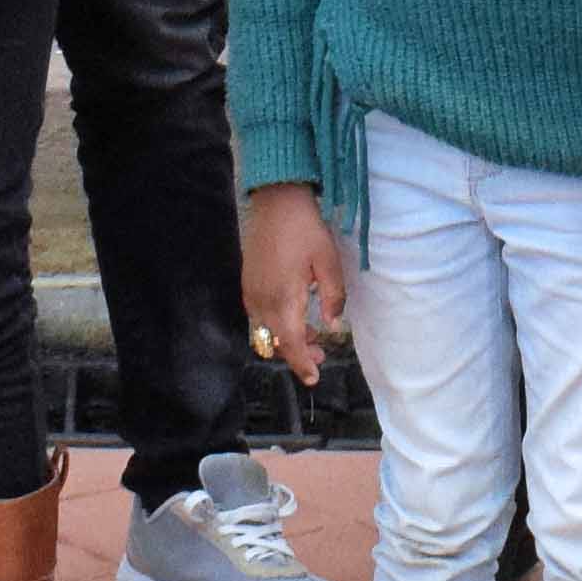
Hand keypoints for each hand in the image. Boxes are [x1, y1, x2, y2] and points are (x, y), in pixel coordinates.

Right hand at [243, 184, 348, 380]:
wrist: (276, 203)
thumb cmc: (305, 230)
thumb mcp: (328, 262)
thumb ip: (333, 296)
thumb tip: (332, 325)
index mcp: (283, 298)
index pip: (290, 343)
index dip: (301, 363)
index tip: (313, 378)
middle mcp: (262, 300)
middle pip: (277, 341)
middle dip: (297, 353)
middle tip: (321, 355)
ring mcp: (251, 292)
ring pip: (267, 330)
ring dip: (287, 339)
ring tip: (311, 337)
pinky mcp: (248, 284)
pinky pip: (260, 315)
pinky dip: (276, 324)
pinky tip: (294, 315)